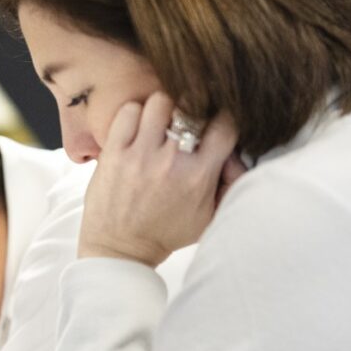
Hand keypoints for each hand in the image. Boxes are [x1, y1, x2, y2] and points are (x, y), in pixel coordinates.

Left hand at [79, 94, 239, 265]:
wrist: (120, 248)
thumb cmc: (165, 232)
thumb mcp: (208, 217)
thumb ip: (229, 184)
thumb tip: (237, 155)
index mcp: (198, 176)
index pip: (225, 125)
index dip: (223, 118)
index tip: (215, 124)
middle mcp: (171, 161)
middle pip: (193, 107)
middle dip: (195, 110)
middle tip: (188, 121)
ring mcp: (140, 154)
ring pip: (160, 102)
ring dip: (165, 108)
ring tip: (162, 122)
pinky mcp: (114, 152)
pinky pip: (129, 111)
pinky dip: (135, 113)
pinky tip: (138, 127)